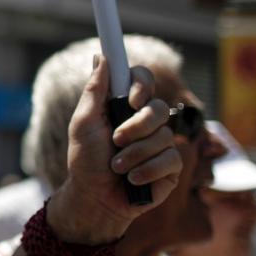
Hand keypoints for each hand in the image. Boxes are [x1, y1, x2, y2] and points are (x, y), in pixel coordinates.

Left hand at [45, 57, 180, 244]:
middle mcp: (146, 121)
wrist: (94, 198)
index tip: (131, 99)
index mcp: (125, 106)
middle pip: (158, 108)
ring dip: (135, 154)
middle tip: (116, 140)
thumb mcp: (84, 123)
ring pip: (163, 136)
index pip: (142, 79)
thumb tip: (101, 57)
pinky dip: (146, 170)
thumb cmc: (86, 160)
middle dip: (136, 126)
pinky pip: (170, 159)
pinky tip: (132, 180)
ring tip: (117, 166)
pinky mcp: (171, 167)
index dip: (141, 83)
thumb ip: (95, 91)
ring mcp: (161, 143)